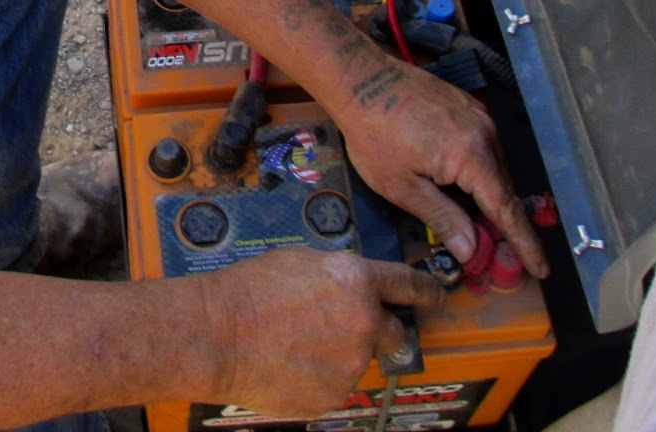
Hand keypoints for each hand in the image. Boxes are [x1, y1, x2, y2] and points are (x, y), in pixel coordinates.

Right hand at [200, 248, 441, 417]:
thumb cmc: (248, 292)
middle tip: (338, 329)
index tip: (437, 296)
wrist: (218, 334)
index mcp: (355, 281)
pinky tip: (291, 365)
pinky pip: (337, 386)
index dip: (427, 291)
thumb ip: (337, 276)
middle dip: (375, 331)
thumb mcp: (299, 261)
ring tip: (296, 346)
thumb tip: (349, 288)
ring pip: (358, 361)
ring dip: (339, 355)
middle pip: (393, 331)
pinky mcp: (335, 395)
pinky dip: (320, 378)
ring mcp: (352, 363)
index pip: (408, 284)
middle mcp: (364, 322)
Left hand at [334, 46, 548, 277]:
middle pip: (502, 190)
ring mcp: (478, 116)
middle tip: (492, 256)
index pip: (507, 210)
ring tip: (470, 224)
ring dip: (486, 197)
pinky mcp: (468, 107)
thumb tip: (470, 250)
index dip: (525, 244)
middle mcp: (484, 132)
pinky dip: (477, 172)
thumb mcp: (401, 186)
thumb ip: (441, 218)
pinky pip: (483, 149)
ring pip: (493, 169)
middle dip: (500, 226)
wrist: (360, 80)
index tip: (540, 268)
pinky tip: (457, 186)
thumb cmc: (372, 132)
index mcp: (471, 155)